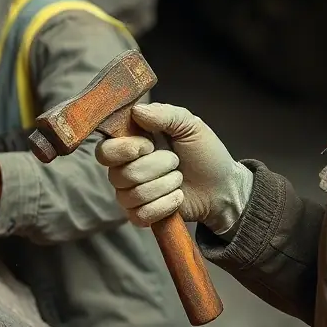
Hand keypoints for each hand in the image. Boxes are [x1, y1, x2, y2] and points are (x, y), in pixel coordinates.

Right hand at [95, 102, 253, 233]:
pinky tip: (178, 197)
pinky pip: (141, 215)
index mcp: (131, 144)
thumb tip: (137, 111)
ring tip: (179, 178)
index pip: (104, 150)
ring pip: (132, 196)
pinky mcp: (141, 216)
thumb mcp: (190, 125)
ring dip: (164, 185)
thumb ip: (165, 114)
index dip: (123, 150)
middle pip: (120, 175)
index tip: (148, 146)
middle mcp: (124, 169)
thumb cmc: (204, 153)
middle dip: (155, 167)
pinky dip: (165, 204)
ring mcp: (131, 195)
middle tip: (175, 161)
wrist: (222, 186)